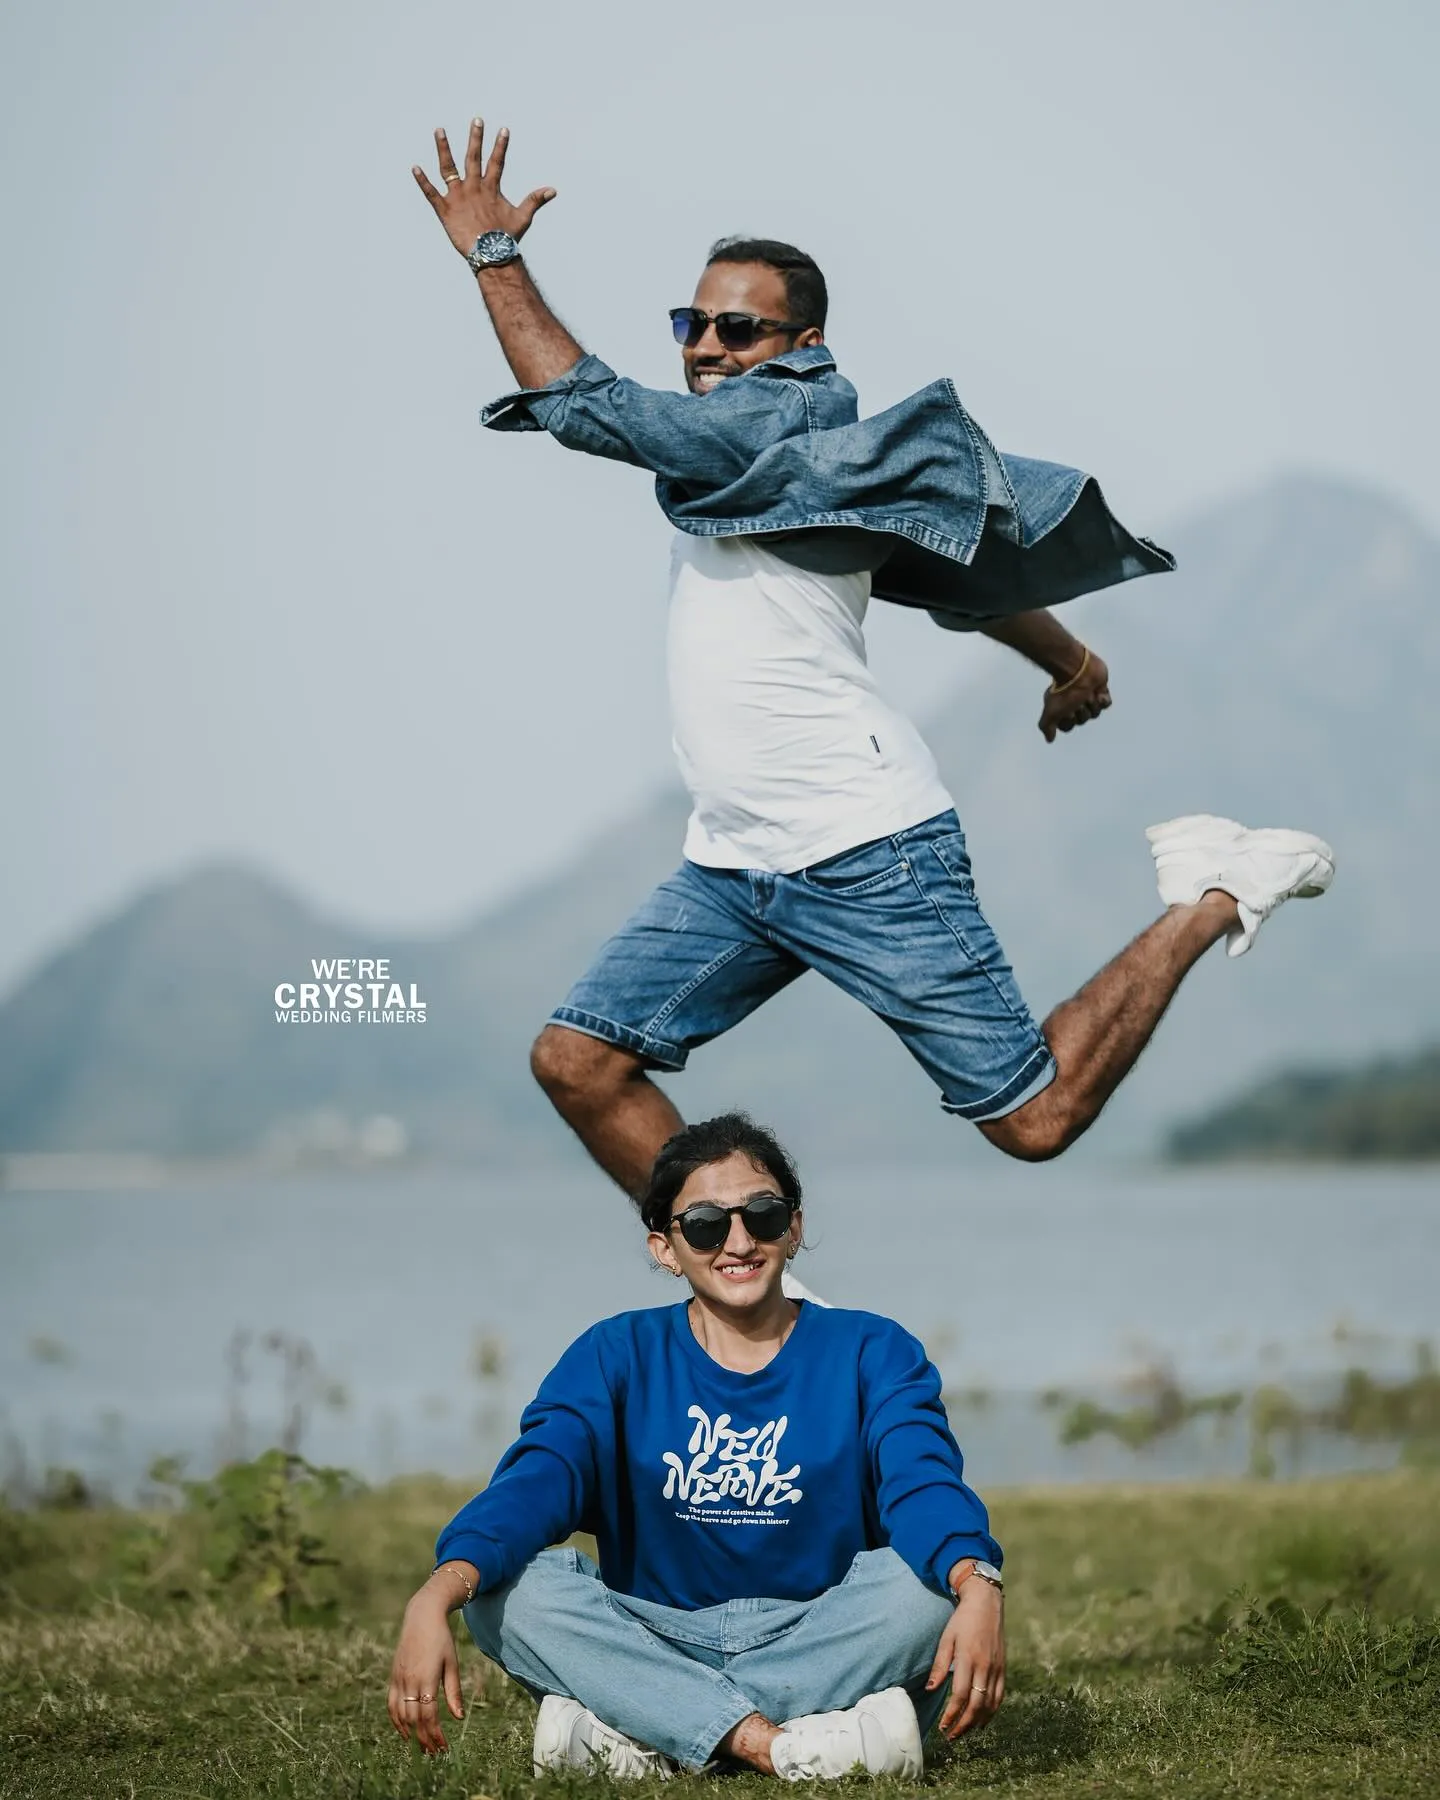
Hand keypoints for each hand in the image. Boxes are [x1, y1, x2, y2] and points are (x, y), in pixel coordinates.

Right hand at [387, 1591, 463, 1754]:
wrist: (422, 1616)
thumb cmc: (441, 1638)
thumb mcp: (452, 1663)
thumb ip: (454, 1691)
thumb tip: (459, 1718)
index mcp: (427, 1678)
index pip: (429, 1716)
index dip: (435, 1735)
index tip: (443, 1748)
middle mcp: (410, 1681)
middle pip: (414, 1719)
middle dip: (424, 1739)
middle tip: (434, 1754)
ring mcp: (399, 1679)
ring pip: (401, 1715)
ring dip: (410, 1734)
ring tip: (421, 1747)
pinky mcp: (393, 1676)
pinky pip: (391, 1704)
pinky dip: (396, 1721)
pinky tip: (405, 1731)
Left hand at [413, 118, 556, 259]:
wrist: (490, 254)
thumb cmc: (507, 238)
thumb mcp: (523, 217)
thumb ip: (535, 200)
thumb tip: (553, 190)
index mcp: (490, 188)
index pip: (496, 162)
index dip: (500, 146)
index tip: (502, 130)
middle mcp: (473, 187)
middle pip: (473, 158)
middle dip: (475, 138)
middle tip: (476, 121)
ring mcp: (458, 197)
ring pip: (448, 168)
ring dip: (444, 149)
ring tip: (439, 131)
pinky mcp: (445, 210)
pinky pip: (431, 193)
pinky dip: (422, 181)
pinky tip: (414, 168)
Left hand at [925, 1576, 1004, 1738]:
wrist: (986, 1604)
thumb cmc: (962, 1620)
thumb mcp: (946, 1638)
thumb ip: (940, 1665)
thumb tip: (931, 1689)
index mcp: (969, 1659)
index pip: (960, 1695)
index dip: (952, 1714)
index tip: (943, 1726)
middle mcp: (985, 1667)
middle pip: (976, 1705)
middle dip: (963, 1725)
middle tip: (951, 1736)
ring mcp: (997, 1669)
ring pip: (989, 1704)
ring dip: (977, 1722)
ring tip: (964, 1732)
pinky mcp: (1003, 1669)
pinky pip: (999, 1696)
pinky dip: (991, 1712)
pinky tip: (982, 1720)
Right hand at [1038, 647, 1110, 743]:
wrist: (1077, 668)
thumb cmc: (1063, 690)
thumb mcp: (1051, 712)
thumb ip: (1046, 727)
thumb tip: (1049, 740)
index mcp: (1062, 708)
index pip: (1068, 726)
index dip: (1069, 720)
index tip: (1066, 711)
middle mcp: (1074, 703)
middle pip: (1083, 720)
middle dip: (1081, 711)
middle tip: (1077, 700)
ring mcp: (1088, 697)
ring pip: (1095, 713)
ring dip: (1091, 704)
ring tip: (1087, 693)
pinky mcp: (1100, 690)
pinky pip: (1106, 704)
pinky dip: (1103, 700)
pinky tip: (1097, 693)